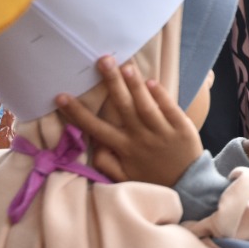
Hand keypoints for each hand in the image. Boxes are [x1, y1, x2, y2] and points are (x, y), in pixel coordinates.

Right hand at [56, 55, 202, 185]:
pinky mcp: (182, 128)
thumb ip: (106, 162)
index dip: (77, 112)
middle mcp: (141, 138)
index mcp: (124, 148)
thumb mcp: (124, 177)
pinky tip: (151, 82)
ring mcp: (163, 132)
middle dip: (111, 83)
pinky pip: (170, 109)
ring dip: (135, 85)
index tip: (60, 95)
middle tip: (102, 59)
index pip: (96, 127)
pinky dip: (161, 96)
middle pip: (123, 107)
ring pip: (146, 105)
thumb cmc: (153, 179)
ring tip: (125, 66)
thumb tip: (92, 145)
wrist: (188, 187)